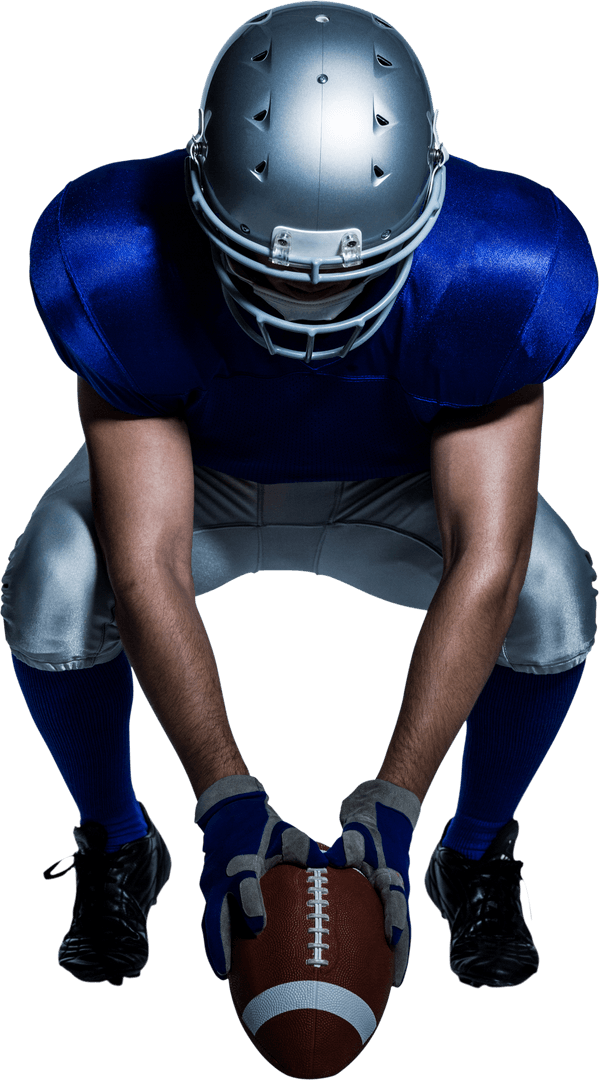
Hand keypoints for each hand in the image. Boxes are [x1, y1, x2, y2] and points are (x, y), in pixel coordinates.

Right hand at [195, 775, 326, 978]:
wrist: (230, 812)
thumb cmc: (264, 827)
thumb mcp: (286, 833)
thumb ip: (304, 848)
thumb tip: (326, 863)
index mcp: (242, 858)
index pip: (242, 882)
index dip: (249, 903)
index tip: (257, 925)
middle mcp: (222, 874)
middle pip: (215, 911)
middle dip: (220, 940)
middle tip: (226, 969)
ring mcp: (212, 884)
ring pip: (208, 920)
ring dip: (214, 946)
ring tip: (223, 973)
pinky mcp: (209, 891)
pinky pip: (209, 918)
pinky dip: (214, 939)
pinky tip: (224, 962)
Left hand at [326, 779, 420, 986]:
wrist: (385, 804)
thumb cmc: (372, 816)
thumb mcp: (361, 826)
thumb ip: (351, 843)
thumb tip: (337, 858)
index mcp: (391, 873)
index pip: (396, 902)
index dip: (394, 922)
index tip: (392, 943)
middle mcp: (393, 886)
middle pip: (398, 922)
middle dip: (398, 952)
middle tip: (394, 981)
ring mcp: (388, 890)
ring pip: (390, 924)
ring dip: (387, 950)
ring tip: (379, 980)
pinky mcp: (379, 890)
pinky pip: (377, 918)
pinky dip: (374, 938)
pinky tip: (360, 956)